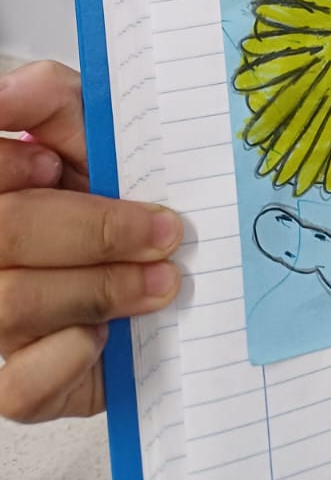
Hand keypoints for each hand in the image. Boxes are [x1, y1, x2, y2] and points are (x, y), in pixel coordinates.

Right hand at [0, 61, 182, 420]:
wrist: (165, 259)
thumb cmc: (117, 186)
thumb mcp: (93, 125)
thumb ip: (50, 98)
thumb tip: (5, 93)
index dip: (7, 165)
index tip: (54, 162)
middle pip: (4, 234)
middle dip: (94, 231)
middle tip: (164, 231)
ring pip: (12, 305)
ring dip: (104, 288)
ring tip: (163, 280)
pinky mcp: (21, 385)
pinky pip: (21, 386)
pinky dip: (72, 355)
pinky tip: (106, 334)